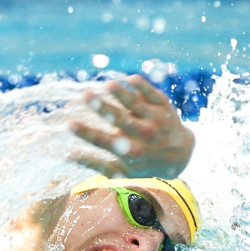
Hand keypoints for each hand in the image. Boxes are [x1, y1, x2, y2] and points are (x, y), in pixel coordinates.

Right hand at [68, 74, 193, 179]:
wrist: (180, 154)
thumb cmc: (143, 163)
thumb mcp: (121, 171)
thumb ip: (95, 164)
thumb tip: (69, 156)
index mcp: (129, 151)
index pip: (103, 141)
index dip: (86, 133)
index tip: (69, 124)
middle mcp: (143, 135)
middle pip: (120, 120)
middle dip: (102, 108)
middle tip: (85, 95)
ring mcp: (155, 119)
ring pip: (136, 104)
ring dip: (121, 94)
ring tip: (108, 84)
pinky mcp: (164, 106)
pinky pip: (153, 94)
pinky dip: (142, 86)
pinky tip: (129, 79)